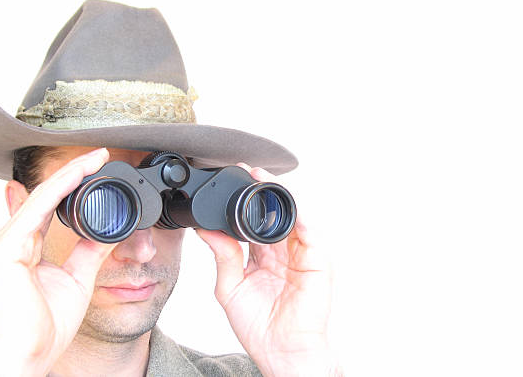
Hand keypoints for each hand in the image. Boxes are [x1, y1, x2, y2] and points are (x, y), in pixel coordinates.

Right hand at [0, 148, 116, 375]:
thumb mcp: (76, 279)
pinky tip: (78, 173)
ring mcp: (3, 245)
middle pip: (44, 198)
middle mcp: (9, 243)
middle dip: (73, 174)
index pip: (48, 209)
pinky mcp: (4, 250)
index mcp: (22, 250)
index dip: (71, 187)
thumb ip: (89, 252)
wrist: (27, 357)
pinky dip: (59, 189)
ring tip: (95, 157)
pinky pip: (37, 209)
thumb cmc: (44, 327)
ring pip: (41, 197)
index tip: (94, 169)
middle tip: (98, 155)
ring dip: (70, 174)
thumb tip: (107, 232)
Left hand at [196, 164, 340, 376]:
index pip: (251, 222)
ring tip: (261, 178)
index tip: (227, 184)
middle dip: (260, 191)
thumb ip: (222, 256)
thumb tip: (205, 230)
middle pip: (272, 213)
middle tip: (245, 171)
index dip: (241, 203)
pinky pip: (309, 232)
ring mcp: (300, 253)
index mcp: (261, 256)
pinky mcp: (317, 260)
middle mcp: (281, 251)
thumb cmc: (259, 326)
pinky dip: (298, 217)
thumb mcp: (230, 288)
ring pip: (291, 216)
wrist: (282, 351)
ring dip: (278, 196)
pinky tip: (283, 204)